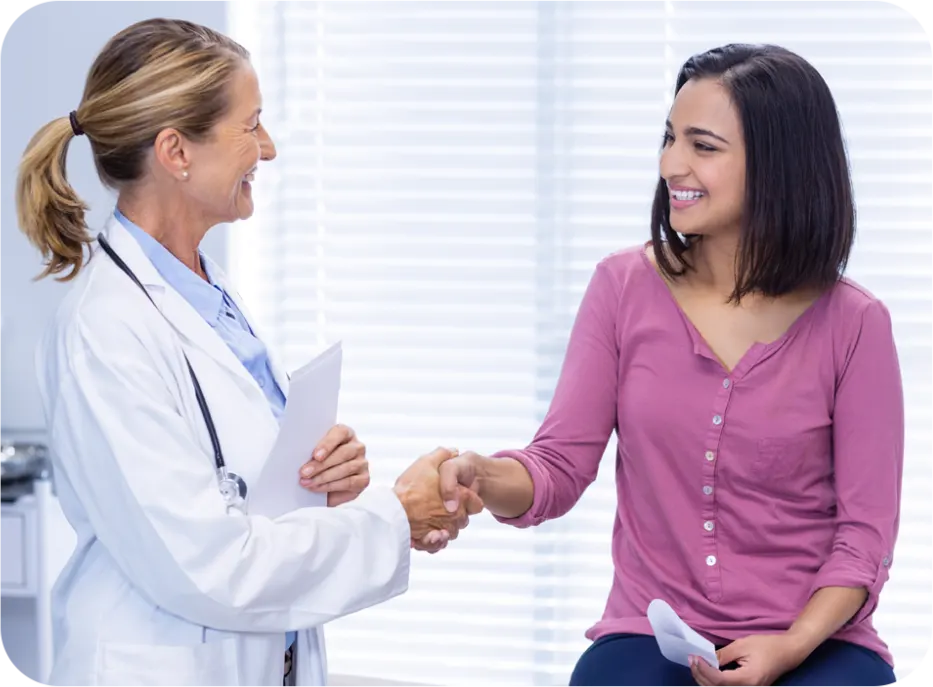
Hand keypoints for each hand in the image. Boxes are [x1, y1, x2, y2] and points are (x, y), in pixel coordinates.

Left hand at [298, 424, 368, 506]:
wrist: (326, 483)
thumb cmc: (318, 463)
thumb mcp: (314, 453)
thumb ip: (311, 451)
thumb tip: (298, 456)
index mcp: (346, 433)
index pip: (340, 432)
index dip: (328, 444)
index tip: (315, 455)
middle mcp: (357, 446)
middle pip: (343, 453)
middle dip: (321, 464)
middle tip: (304, 473)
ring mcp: (362, 463)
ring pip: (345, 468)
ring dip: (324, 477)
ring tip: (307, 482)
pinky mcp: (363, 479)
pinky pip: (349, 482)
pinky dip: (331, 486)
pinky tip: (318, 488)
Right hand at [393, 447, 483, 544]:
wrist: (393, 510)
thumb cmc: (410, 487)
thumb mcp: (426, 462)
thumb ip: (443, 455)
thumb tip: (453, 451)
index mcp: (461, 498)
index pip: (477, 504)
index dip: (468, 499)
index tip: (457, 496)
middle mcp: (457, 517)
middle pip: (464, 519)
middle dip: (455, 514)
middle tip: (440, 506)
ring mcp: (445, 530)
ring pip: (451, 532)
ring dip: (444, 527)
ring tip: (431, 518)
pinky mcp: (432, 541)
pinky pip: (438, 544)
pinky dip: (434, 540)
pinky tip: (427, 532)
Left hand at [691, 633, 808, 686]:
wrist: (787, 653)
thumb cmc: (767, 646)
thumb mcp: (742, 645)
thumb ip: (723, 654)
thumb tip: (706, 659)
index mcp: (748, 679)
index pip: (719, 680)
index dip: (703, 670)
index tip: (694, 657)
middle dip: (700, 675)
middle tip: (692, 660)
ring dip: (705, 680)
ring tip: (697, 664)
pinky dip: (714, 682)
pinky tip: (708, 671)